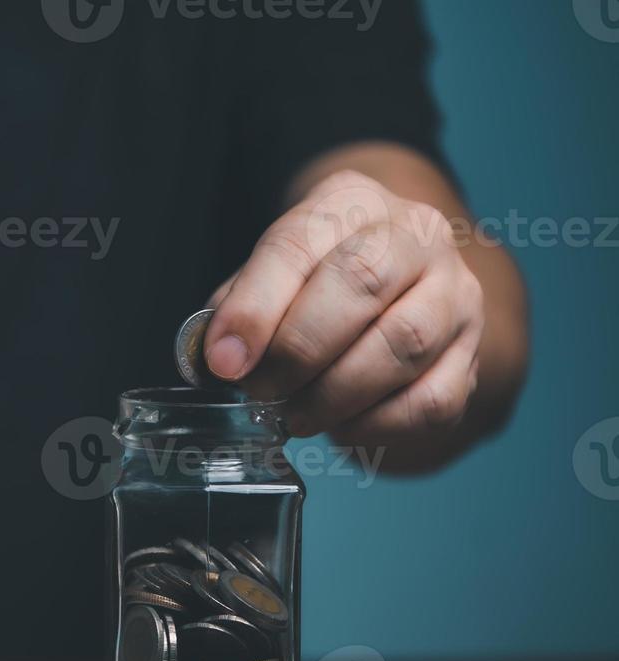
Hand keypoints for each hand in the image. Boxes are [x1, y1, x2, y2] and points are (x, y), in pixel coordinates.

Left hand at [204, 170, 484, 443]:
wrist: (397, 284)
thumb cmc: (317, 280)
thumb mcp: (272, 273)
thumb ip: (239, 307)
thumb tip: (218, 358)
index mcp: (351, 203)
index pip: (298, 244)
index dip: (256, 309)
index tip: (225, 361)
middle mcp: (416, 236)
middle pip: (362, 284)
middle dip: (298, 350)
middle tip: (261, 391)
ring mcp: (455, 294)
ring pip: (403, 344)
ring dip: (335, 394)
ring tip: (295, 416)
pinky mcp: (471, 355)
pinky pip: (431, 401)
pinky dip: (377, 426)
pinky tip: (342, 428)